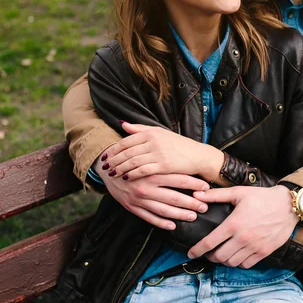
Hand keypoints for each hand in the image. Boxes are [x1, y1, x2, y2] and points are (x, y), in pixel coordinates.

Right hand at [93, 156, 209, 230]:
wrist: (106, 169)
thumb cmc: (131, 159)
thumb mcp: (144, 153)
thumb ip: (161, 155)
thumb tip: (184, 156)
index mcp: (151, 172)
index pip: (177, 178)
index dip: (193, 184)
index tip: (206, 188)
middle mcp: (146, 187)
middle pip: (173, 197)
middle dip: (191, 203)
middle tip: (205, 206)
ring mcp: (138, 199)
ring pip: (163, 210)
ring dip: (180, 215)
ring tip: (193, 216)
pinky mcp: (132, 207)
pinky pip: (149, 218)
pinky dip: (161, 223)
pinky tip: (173, 225)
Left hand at [100, 122, 223, 180]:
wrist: (198, 155)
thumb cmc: (178, 145)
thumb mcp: (160, 133)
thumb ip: (140, 129)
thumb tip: (122, 124)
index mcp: (151, 132)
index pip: (126, 141)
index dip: (114, 149)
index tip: (105, 156)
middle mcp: (153, 141)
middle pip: (127, 152)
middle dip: (114, 160)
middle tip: (104, 167)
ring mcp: (158, 153)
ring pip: (132, 161)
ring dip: (120, 168)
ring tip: (112, 174)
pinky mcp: (163, 165)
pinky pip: (143, 170)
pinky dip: (132, 174)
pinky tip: (126, 178)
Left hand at [188, 185, 297, 268]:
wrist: (288, 205)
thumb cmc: (262, 197)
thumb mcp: (238, 192)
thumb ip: (216, 195)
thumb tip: (197, 196)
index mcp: (233, 224)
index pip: (209, 242)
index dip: (197, 250)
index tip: (190, 254)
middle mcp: (242, 238)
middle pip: (219, 256)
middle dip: (210, 256)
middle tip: (209, 252)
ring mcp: (254, 247)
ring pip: (232, 263)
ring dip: (224, 260)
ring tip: (222, 254)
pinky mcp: (264, 252)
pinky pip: (247, 264)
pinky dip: (239, 263)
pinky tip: (237, 255)